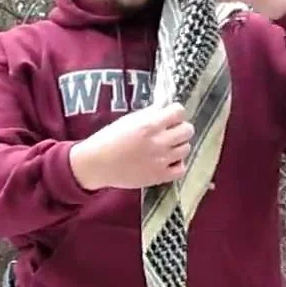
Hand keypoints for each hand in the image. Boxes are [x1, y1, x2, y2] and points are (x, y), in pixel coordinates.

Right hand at [69, 102, 193, 190]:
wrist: (97, 164)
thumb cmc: (109, 139)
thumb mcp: (128, 120)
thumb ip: (149, 114)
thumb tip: (165, 109)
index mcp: (149, 125)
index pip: (179, 112)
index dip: (176, 112)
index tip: (170, 115)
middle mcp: (158, 142)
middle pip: (187, 130)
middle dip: (180, 127)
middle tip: (171, 130)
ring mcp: (160, 161)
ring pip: (186, 148)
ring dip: (179, 144)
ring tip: (168, 145)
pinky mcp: (159, 177)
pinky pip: (181, 169)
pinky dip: (177, 164)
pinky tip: (168, 160)